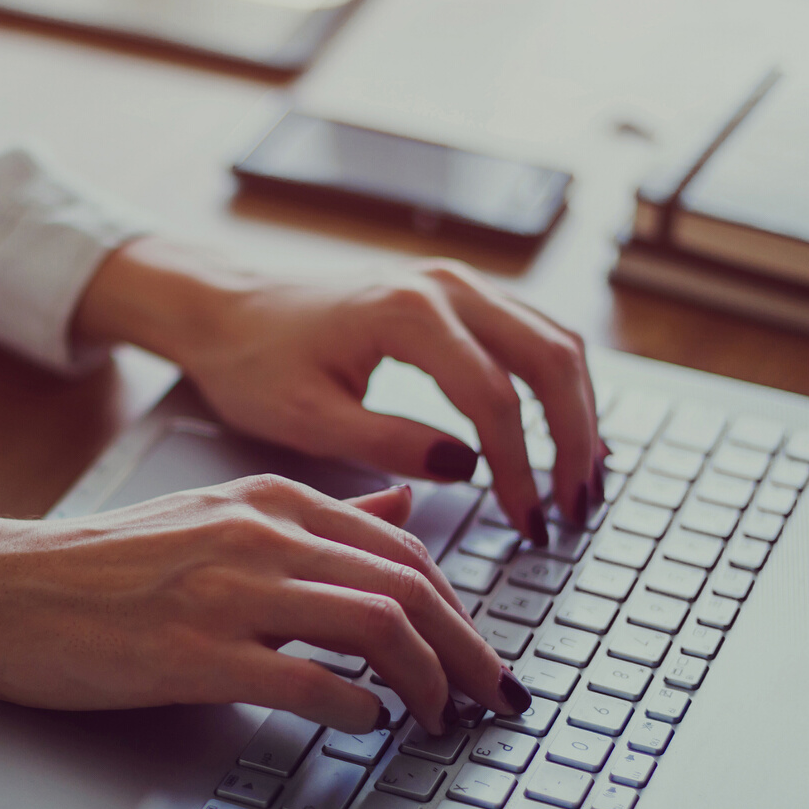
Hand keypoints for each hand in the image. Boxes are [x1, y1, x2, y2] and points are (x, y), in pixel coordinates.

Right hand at [0, 479, 530, 734]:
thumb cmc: (101, 566)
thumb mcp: (216, 516)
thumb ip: (315, 518)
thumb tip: (405, 508)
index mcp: (270, 501)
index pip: (405, 548)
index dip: (462, 610)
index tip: (482, 657)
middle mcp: (260, 534)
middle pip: (409, 586)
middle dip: (467, 651)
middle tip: (492, 701)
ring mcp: (227, 591)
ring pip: (375, 625)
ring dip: (427, 682)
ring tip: (441, 721)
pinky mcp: (191, 651)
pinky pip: (305, 679)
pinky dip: (355, 707)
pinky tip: (366, 726)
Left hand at [72, 238, 605, 543]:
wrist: (226, 308)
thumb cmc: (253, 362)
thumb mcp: (305, 418)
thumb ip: (386, 442)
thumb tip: (468, 468)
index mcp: (407, 313)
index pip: (494, 399)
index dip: (520, 470)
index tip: (526, 525)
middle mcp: (445, 285)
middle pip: (550, 359)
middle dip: (572, 440)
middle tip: (574, 510)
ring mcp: (458, 283)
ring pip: (555, 341)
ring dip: (578, 411)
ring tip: (582, 482)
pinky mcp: (459, 296)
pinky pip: (535, 334)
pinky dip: (559, 386)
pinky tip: (565, 436)